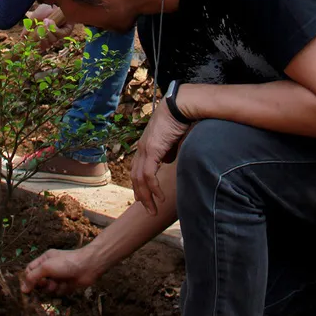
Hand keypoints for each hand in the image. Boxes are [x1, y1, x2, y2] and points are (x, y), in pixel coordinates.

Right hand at [21, 247, 99, 294]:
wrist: (88, 267)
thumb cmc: (67, 263)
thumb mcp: (46, 267)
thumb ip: (33, 277)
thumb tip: (23, 289)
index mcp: (44, 260)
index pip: (30, 270)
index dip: (28, 279)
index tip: (28, 287)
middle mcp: (50, 268)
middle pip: (38, 282)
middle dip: (41, 285)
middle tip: (46, 283)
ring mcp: (58, 277)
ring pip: (48, 289)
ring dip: (52, 288)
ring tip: (58, 283)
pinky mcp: (66, 285)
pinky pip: (58, 293)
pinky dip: (61, 290)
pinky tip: (67, 285)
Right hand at [26, 3, 73, 53]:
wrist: (53, 3)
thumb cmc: (43, 11)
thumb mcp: (33, 19)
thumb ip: (27, 29)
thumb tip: (21, 38)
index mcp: (42, 37)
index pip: (39, 47)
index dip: (35, 44)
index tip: (32, 39)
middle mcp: (51, 38)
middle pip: (45, 45)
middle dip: (40, 36)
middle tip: (39, 28)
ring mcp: (58, 35)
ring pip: (52, 41)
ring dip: (47, 31)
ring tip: (45, 21)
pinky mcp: (66, 31)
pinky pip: (59, 34)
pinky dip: (53, 28)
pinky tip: (50, 21)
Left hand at [131, 98, 190, 215]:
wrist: (179, 106)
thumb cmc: (179, 119)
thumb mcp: (172, 140)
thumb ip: (168, 151)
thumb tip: (167, 161)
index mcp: (145, 145)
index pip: (137, 170)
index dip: (139, 185)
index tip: (145, 198)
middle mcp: (141, 148)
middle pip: (135, 177)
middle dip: (141, 196)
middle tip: (148, 210)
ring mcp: (145, 149)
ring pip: (140, 179)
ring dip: (146, 197)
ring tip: (153, 210)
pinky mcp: (152, 150)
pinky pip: (148, 175)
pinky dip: (153, 188)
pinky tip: (160, 197)